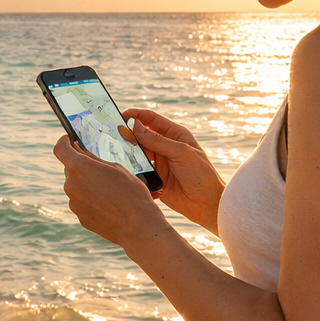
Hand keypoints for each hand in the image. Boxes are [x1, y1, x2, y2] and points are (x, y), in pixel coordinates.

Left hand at [54, 134, 172, 250]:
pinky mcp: (79, 217)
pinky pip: (81, 202)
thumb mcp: (116, 168)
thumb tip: (79, 150)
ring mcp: (73, 203)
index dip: (64, 142)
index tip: (69, 140)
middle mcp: (70, 185)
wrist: (138, 226)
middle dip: (81, 166)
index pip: (60, 149)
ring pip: (76, 186)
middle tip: (100, 169)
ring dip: (86, 184)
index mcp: (79, 167)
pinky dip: (90, 200)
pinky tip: (108, 204)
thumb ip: (93, 158)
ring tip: (109, 190)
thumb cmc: (131, 193)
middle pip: (70, 169)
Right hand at [118, 110, 224, 233]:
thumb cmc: (201, 175)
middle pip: (142, 135)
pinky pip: (138, 169)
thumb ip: (158, 140)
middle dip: (128, 134)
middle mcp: (165, 147)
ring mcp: (159, 162)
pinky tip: (125, 168)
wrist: (206, 204)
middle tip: (114, 136)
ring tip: (117, 152)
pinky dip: (131, 168)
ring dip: (128, 152)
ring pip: (137, 152)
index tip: (122, 116)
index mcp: (175, 135)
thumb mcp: (181, 153)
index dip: (137, 116)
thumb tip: (136, 126)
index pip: (152, 120)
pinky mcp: (154, 177)